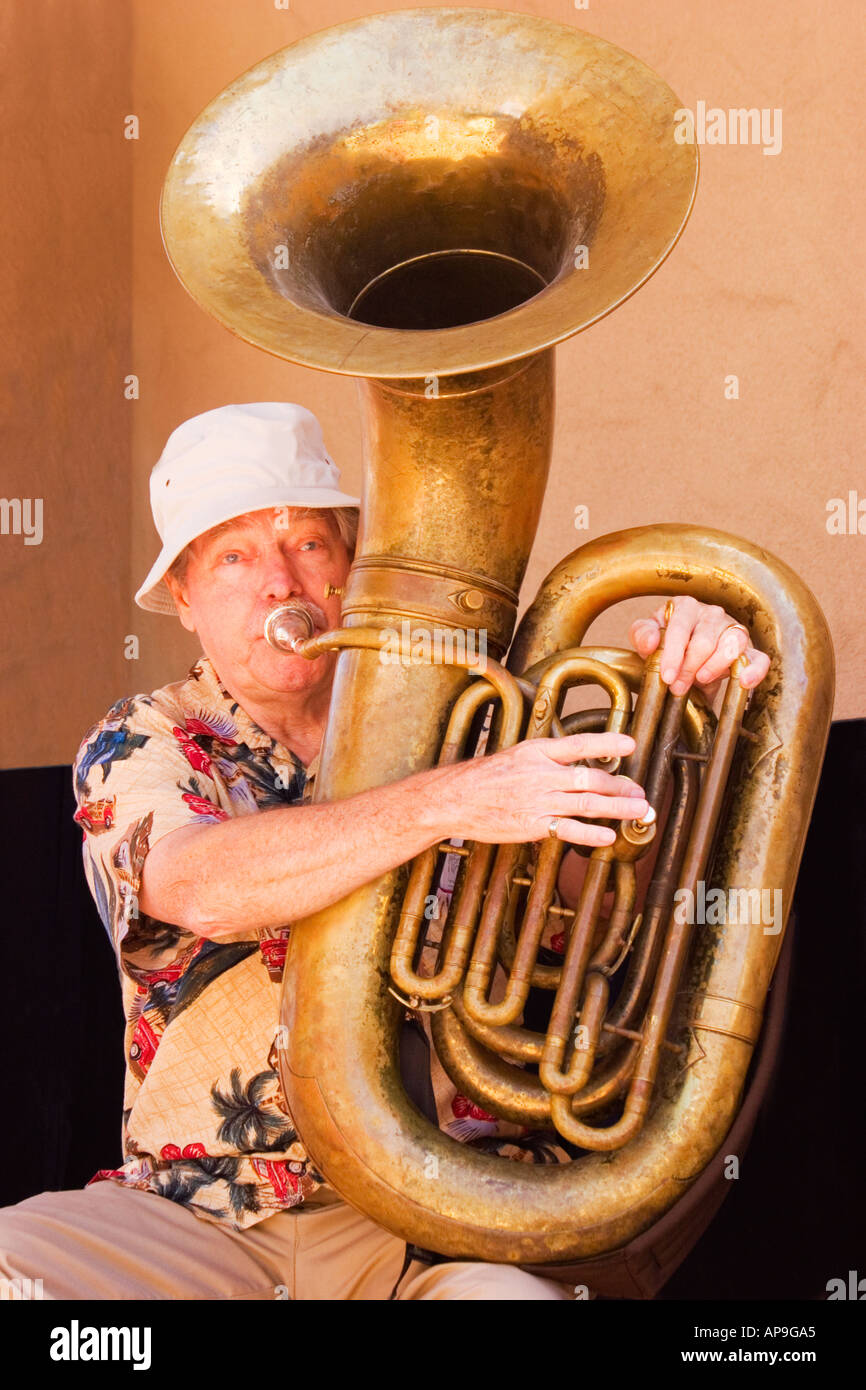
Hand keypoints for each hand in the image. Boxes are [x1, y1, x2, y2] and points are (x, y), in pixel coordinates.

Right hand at [441, 731, 647, 847]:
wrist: (455, 798)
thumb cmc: (487, 778)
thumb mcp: (517, 756)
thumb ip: (547, 759)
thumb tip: (579, 762)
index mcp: (538, 752)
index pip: (579, 744)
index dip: (607, 744)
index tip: (630, 745)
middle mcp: (541, 774)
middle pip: (591, 778)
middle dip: (620, 786)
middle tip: (640, 792)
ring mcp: (538, 800)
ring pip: (587, 803)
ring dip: (617, 808)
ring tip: (638, 810)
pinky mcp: (533, 825)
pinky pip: (569, 829)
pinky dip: (592, 833)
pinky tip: (609, 836)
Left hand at [629, 597, 769, 701]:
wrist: (682, 661)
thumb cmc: (664, 644)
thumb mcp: (646, 639)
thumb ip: (642, 635)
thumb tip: (652, 641)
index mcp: (685, 607)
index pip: (680, 628)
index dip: (674, 654)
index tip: (667, 677)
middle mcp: (712, 614)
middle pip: (704, 641)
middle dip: (689, 668)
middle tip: (678, 687)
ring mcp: (732, 629)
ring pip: (732, 644)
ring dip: (716, 666)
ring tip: (702, 680)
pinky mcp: (748, 649)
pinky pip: (758, 657)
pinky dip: (754, 670)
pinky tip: (744, 681)